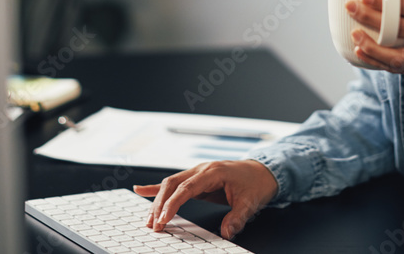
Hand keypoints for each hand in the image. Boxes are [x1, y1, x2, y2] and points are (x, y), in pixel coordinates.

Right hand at [133, 159, 277, 239]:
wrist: (262, 171)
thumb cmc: (256, 184)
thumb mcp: (250, 203)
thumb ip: (238, 218)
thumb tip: (227, 232)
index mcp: (213, 172)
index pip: (187, 187)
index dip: (172, 204)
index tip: (163, 219)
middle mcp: (202, 169)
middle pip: (173, 184)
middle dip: (160, 204)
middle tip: (153, 224)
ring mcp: (198, 172)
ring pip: (171, 184)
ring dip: (158, 200)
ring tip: (149, 219)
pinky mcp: (196, 178)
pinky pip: (174, 183)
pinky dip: (156, 188)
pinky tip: (140, 191)